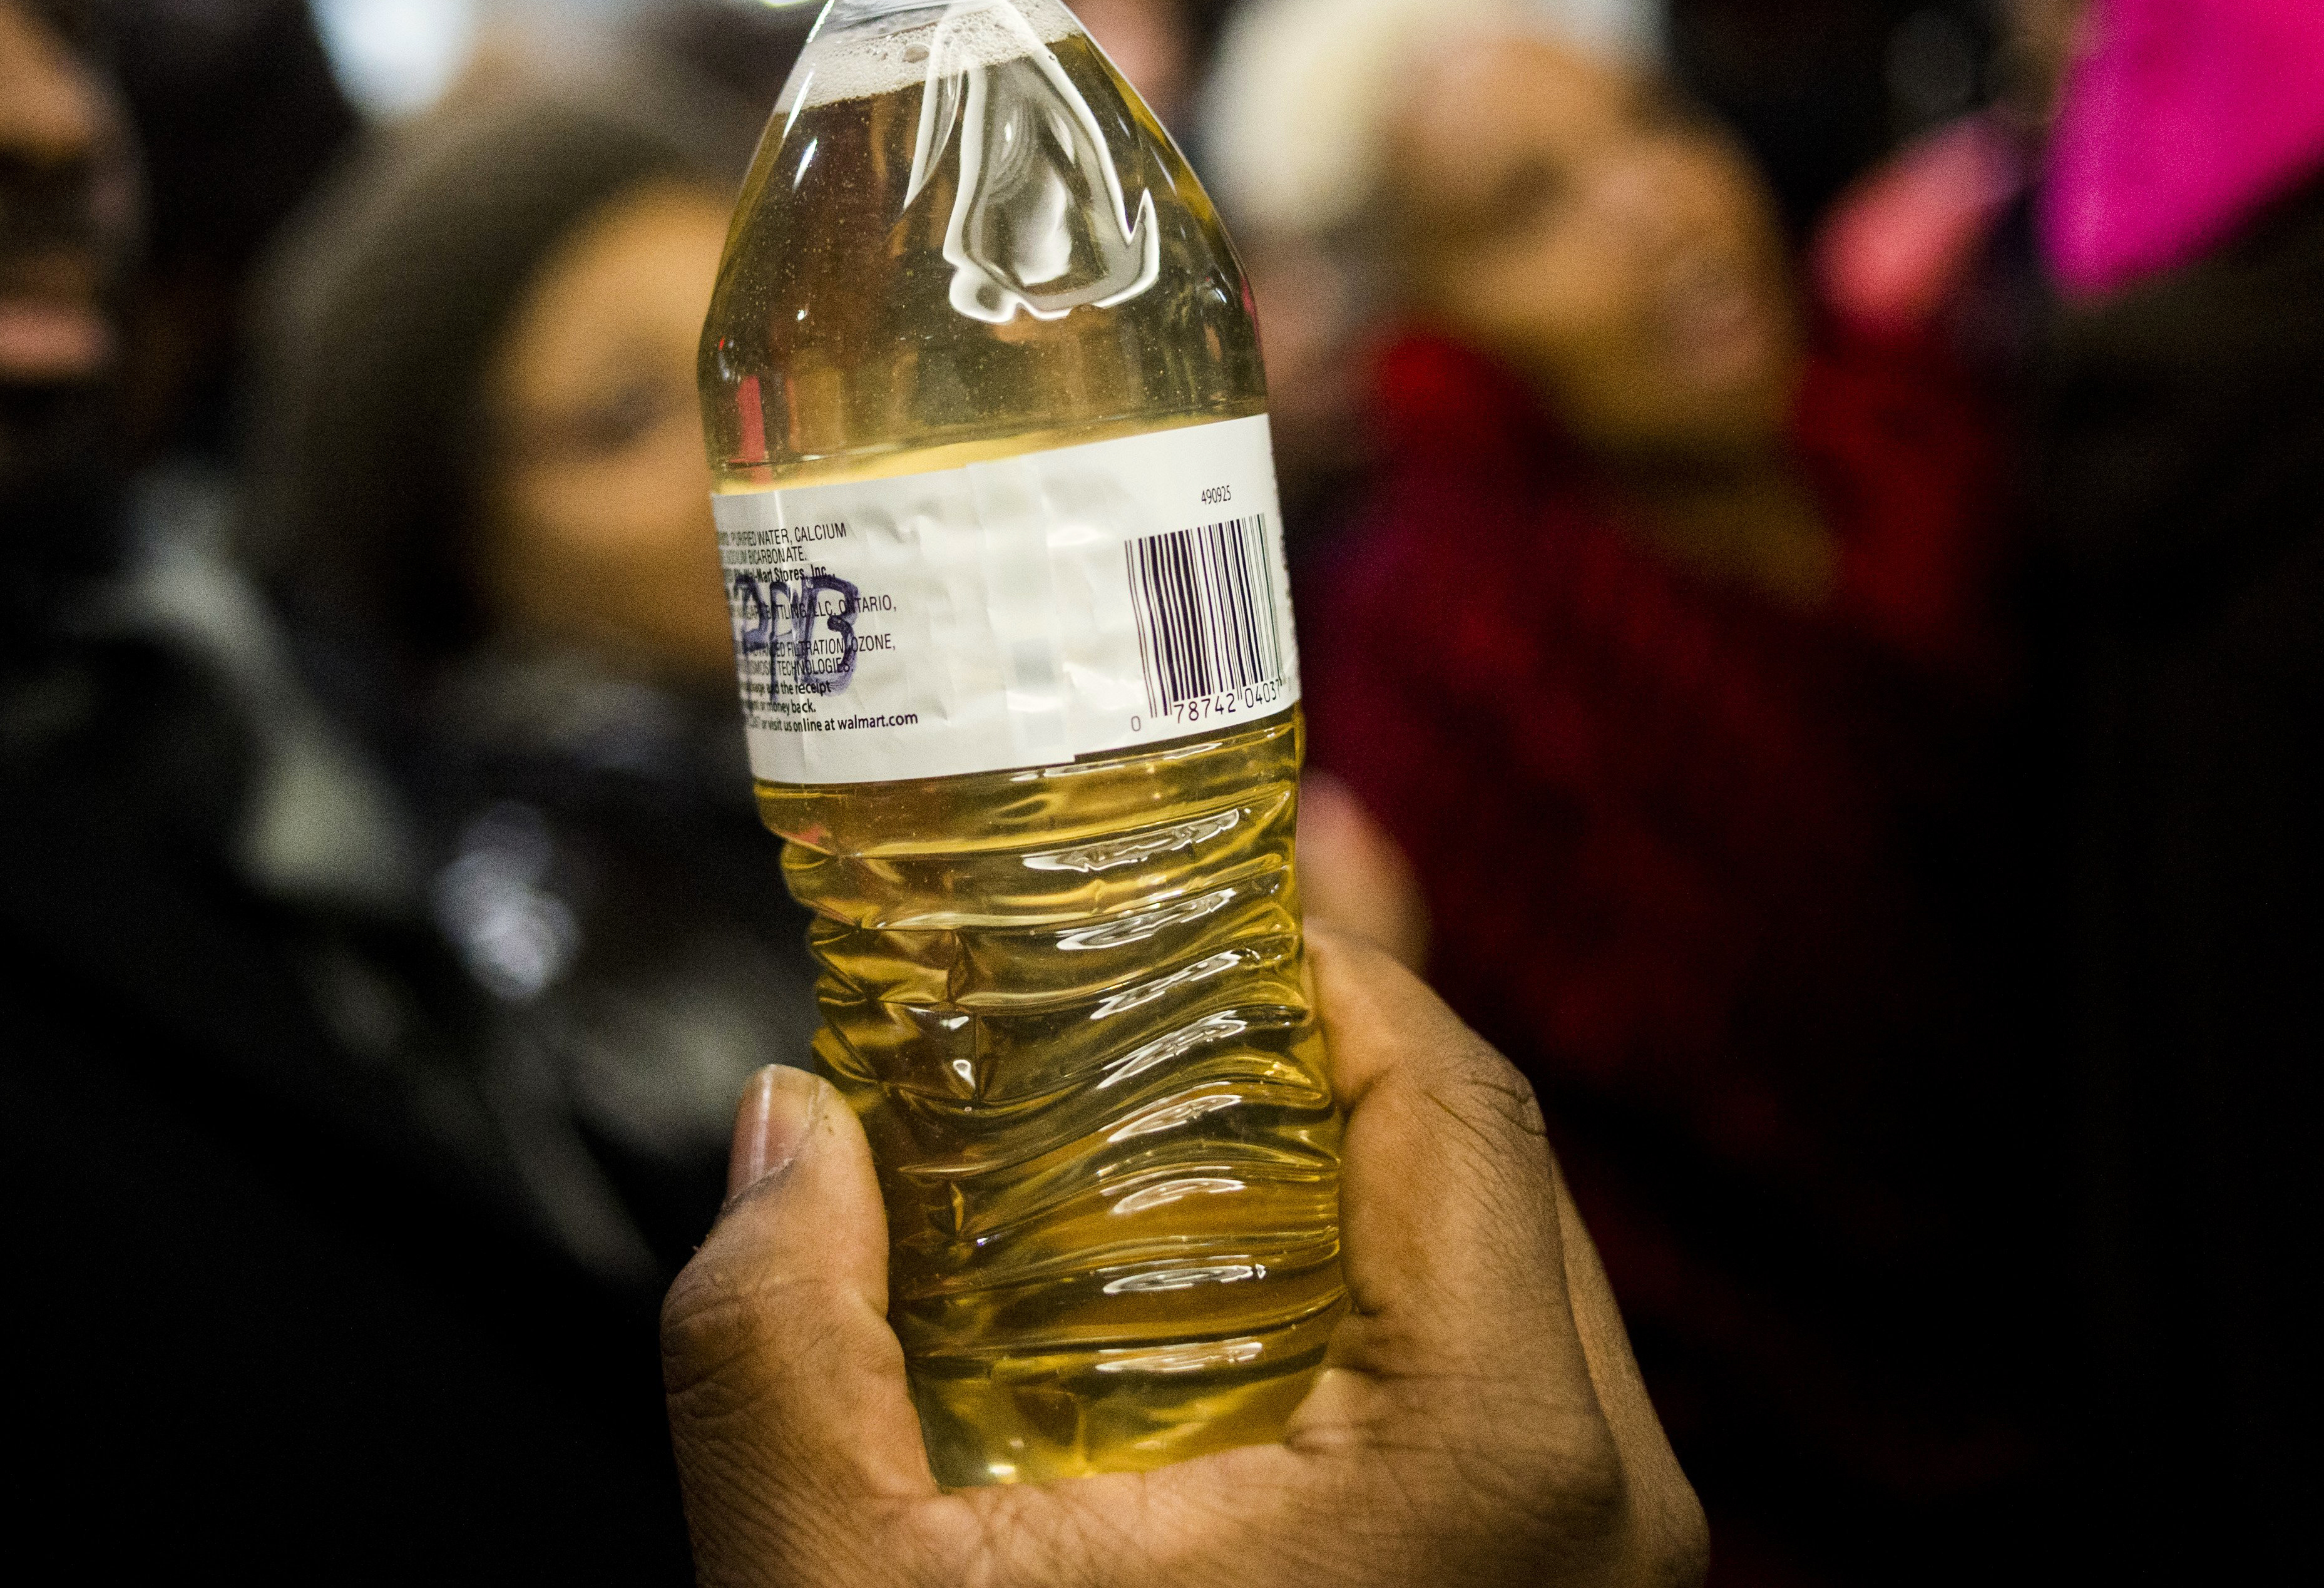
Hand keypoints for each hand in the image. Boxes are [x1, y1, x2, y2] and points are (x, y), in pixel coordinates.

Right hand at [660, 926, 1704, 1587]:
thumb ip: (776, 1354)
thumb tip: (786, 1132)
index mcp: (1488, 1454)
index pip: (1447, 1093)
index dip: (1327, 948)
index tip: (1206, 865)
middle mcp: (1606, 1499)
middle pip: (1482, 1158)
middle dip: (1324, 1031)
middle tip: (1173, 939)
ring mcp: (1599, 1566)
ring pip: (1496, 1267)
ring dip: (1349, 1154)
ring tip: (1191, 1073)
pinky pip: (1494, 1374)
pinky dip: (1377, 1279)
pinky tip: (1242, 1261)